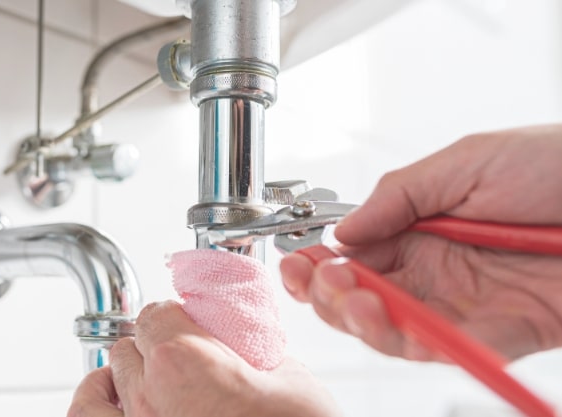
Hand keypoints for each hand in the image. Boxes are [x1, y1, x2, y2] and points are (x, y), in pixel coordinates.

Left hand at [67, 301, 339, 416]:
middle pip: (130, 346)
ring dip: (126, 373)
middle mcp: (148, 395)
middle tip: (181, 356)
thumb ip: (256, 354)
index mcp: (182, 361)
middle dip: (155, 346)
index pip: (156, 314)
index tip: (187, 324)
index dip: (175, 318)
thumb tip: (244, 349)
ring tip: (144, 377)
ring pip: (106, 380)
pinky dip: (96, 402)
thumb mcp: (291, 381)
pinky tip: (109, 398)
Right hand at [280, 124, 561, 360]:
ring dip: (363, 321)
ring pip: (397, 332)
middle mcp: (437, 271)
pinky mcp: (502, 334)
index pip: (356, 257)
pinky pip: (452, 349)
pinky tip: (395, 323)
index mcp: (421, 229)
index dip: (319, 266)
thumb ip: (398, 195)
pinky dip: (418, 344)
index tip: (297, 263)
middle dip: (330, 296)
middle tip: (320, 282)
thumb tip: (343, 232)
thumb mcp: (467, 161)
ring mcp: (466, 305)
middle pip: (366, 300)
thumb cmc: (558, 164)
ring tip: (352, 299)